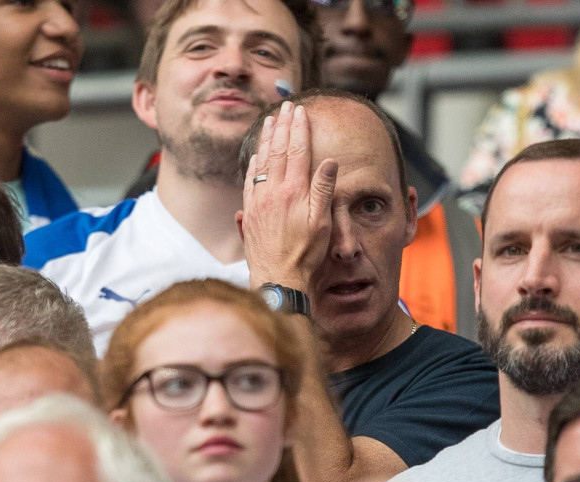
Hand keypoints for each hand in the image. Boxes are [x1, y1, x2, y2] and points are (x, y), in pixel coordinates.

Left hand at [237, 101, 338, 290]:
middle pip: (278, 150)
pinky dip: (253, 162)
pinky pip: (249, 180)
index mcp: (294, 191)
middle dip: (282, 125)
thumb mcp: (323, 222)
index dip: (299, 129)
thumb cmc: (305, 253)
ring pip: (261, 161)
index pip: (297, 151)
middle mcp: (273, 192)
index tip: (300, 111)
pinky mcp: (249, 212)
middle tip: (285, 106)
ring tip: (269, 120)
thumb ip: (324, 189)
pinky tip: (255, 154)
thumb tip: (330, 160)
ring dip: (266, 138)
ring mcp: (258, 201)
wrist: (278, 277)